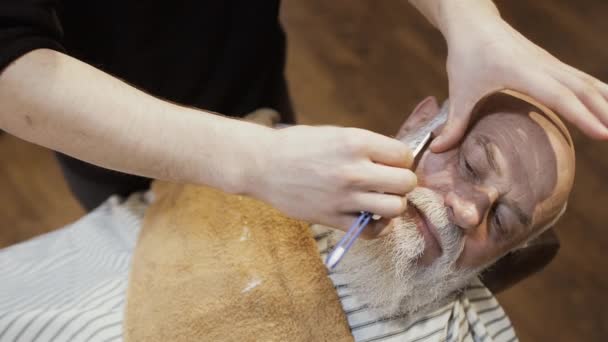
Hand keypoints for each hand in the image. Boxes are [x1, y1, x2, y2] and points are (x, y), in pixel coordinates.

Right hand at [247, 125, 415, 235]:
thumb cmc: (297, 145)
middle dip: (402, 182)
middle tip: (389, 182)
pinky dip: (377, 226)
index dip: (402, 160)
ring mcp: (344, 196)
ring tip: (380, 199)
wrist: (262, 164)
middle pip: (406, 182)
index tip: (391, 163)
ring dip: (392, 204)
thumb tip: (394, 160)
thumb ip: (365, 146)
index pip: (404, 155)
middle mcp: (354, 170)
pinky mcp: (333, 218)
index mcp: (356, 142)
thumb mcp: (335, 134)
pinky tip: (369, 216)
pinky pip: (372, 231)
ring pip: (395, 208)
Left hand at [430, 1, 607, 150]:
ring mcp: (550, 63)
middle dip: (603, 112)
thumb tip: (437, 151)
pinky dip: (598, 91)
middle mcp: (544, 66)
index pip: (559, 96)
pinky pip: (581, 78)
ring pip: (586, 82)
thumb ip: (454, 123)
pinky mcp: (551, 64)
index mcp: (523, 72)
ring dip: (605, 101)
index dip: (581, 115)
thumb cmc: (466, 55)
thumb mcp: (460, 90)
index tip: (602, 133)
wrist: (474, 23)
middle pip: (582, 90)